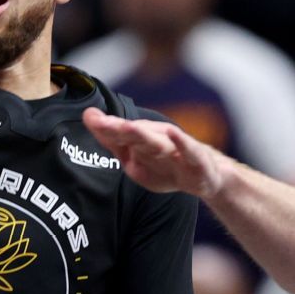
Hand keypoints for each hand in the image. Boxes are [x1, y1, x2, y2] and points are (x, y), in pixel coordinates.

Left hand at [82, 107, 226, 198]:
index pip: (120, 134)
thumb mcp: (135, 156)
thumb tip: (88, 117)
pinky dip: (182, 142)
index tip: (88, 117)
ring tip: (128, 126)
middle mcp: (158, 141)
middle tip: (101, 122)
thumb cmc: (166, 163)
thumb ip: (112, 140)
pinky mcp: (197, 161)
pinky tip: (173, 134)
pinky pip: (189, 151)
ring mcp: (177, 151)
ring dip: (143, 134)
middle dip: (119, 128)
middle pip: (136, 135)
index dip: (104, 127)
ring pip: (158, 143)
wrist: (206, 176)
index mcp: (142, 142)